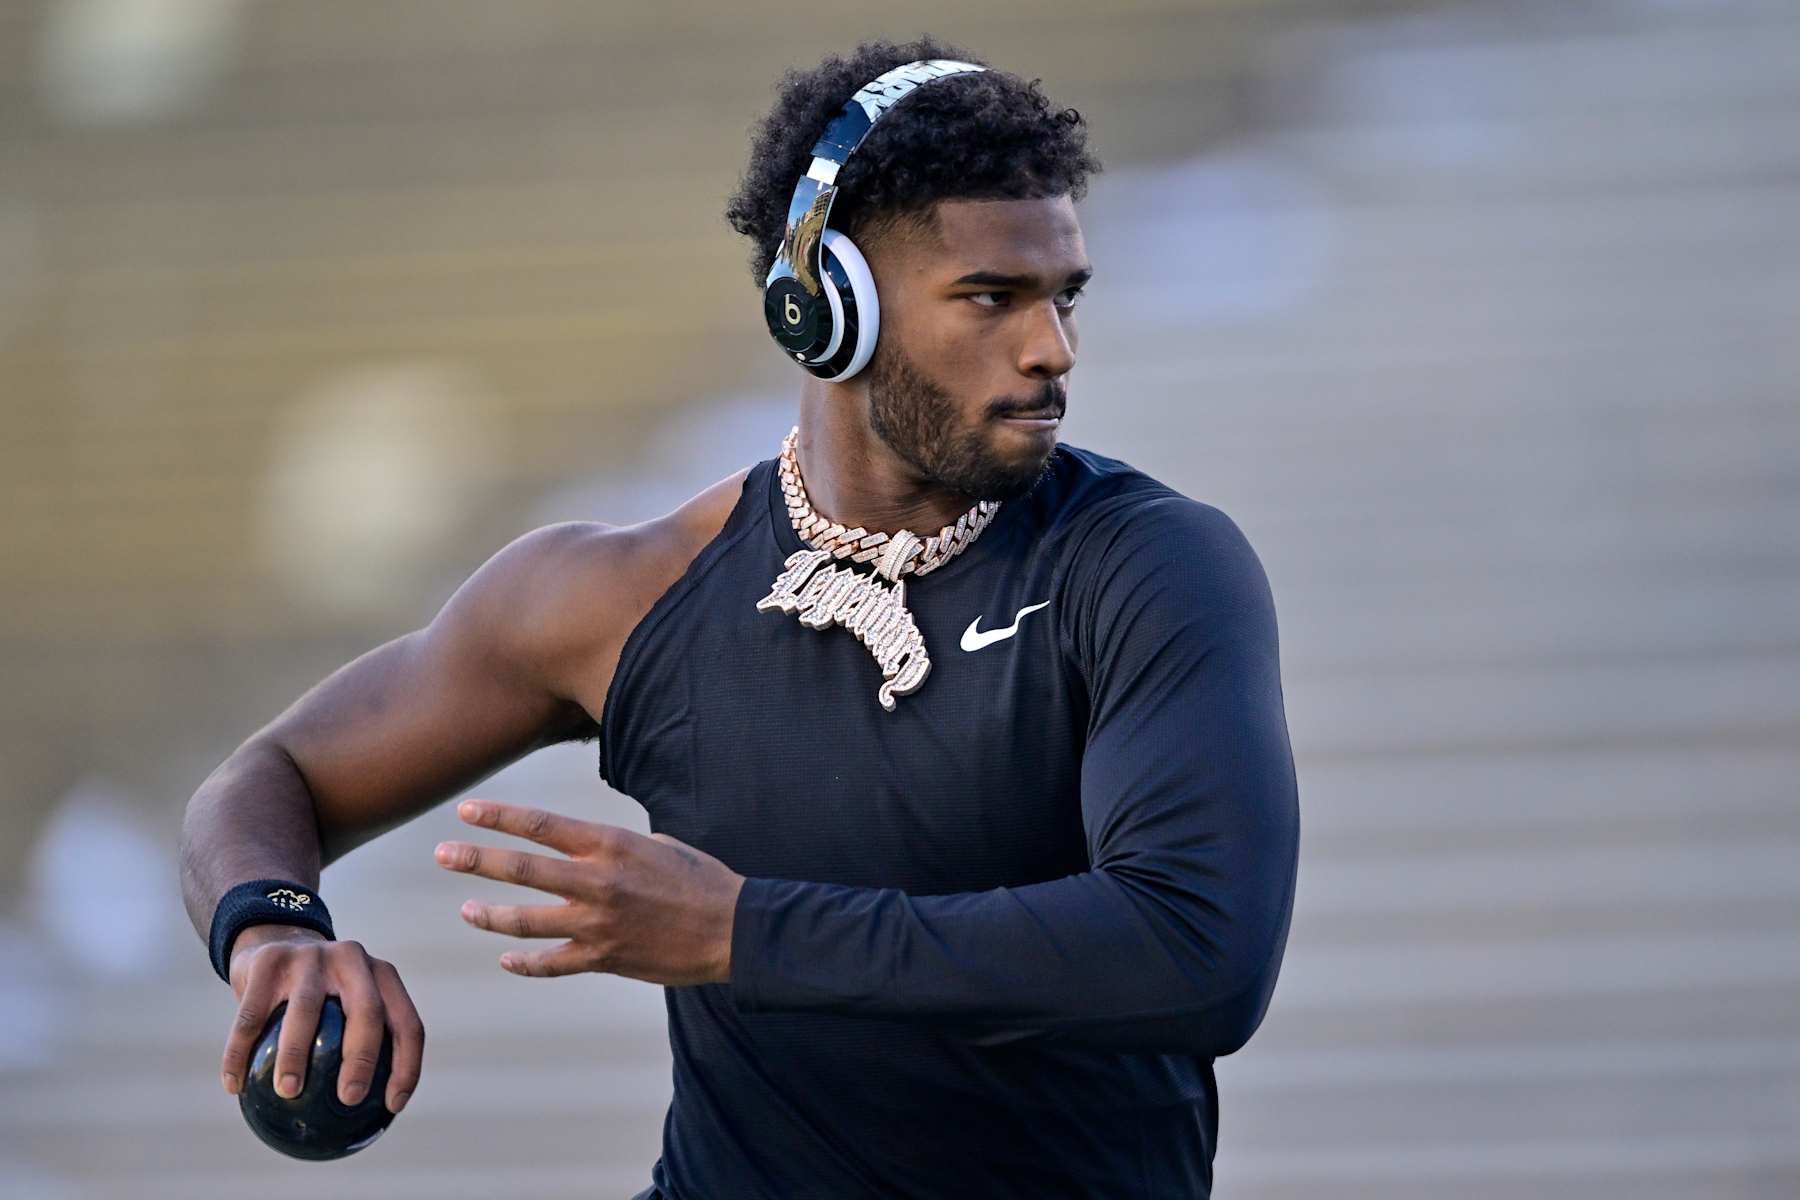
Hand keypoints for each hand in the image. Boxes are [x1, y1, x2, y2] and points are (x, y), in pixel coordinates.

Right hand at [222, 924, 423, 1114]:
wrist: (275, 941)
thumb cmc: (322, 992)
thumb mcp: (349, 1002)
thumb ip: (360, 1044)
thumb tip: (365, 1118)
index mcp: (382, 975)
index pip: (406, 1023)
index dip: (407, 1065)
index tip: (393, 1105)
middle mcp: (352, 959)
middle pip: (367, 1011)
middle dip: (361, 1058)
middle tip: (349, 1098)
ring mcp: (310, 956)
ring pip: (306, 1011)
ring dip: (297, 1056)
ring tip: (290, 1092)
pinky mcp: (268, 961)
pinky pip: (252, 1016)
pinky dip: (239, 1053)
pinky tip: (234, 1086)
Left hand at [435, 799, 744, 984]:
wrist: (733, 931)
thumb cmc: (701, 880)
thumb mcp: (658, 845)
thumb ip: (613, 847)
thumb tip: (585, 846)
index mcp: (610, 846)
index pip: (540, 826)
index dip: (499, 817)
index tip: (466, 812)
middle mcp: (597, 883)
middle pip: (520, 869)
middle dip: (475, 860)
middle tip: (443, 855)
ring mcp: (597, 925)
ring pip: (526, 921)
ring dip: (489, 915)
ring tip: (467, 909)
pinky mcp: (605, 960)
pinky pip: (552, 964)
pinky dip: (525, 962)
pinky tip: (507, 957)